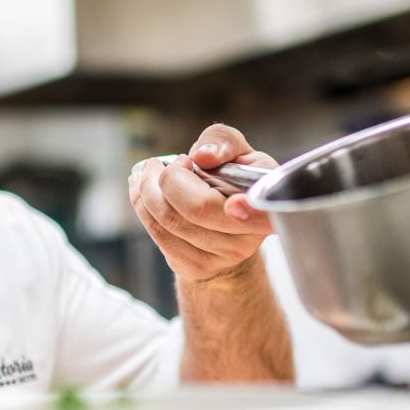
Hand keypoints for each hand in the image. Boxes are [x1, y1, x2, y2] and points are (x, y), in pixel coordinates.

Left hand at [128, 123, 275, 282]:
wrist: (224, 221)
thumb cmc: (231, 178)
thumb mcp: (236, 152)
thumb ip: (224, 142)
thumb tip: (203, 156)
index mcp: (269, 203)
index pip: (262, 214)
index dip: (244, 207)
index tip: (225, 194)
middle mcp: (251, 236)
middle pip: (197, 209)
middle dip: (168, 178)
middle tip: (159, 163)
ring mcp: (224, 256)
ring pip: (169, 221)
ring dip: (146, 190)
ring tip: (145, 172)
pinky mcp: (196, 267)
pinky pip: (158, 234)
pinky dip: (142, 206)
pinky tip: (140, 190)